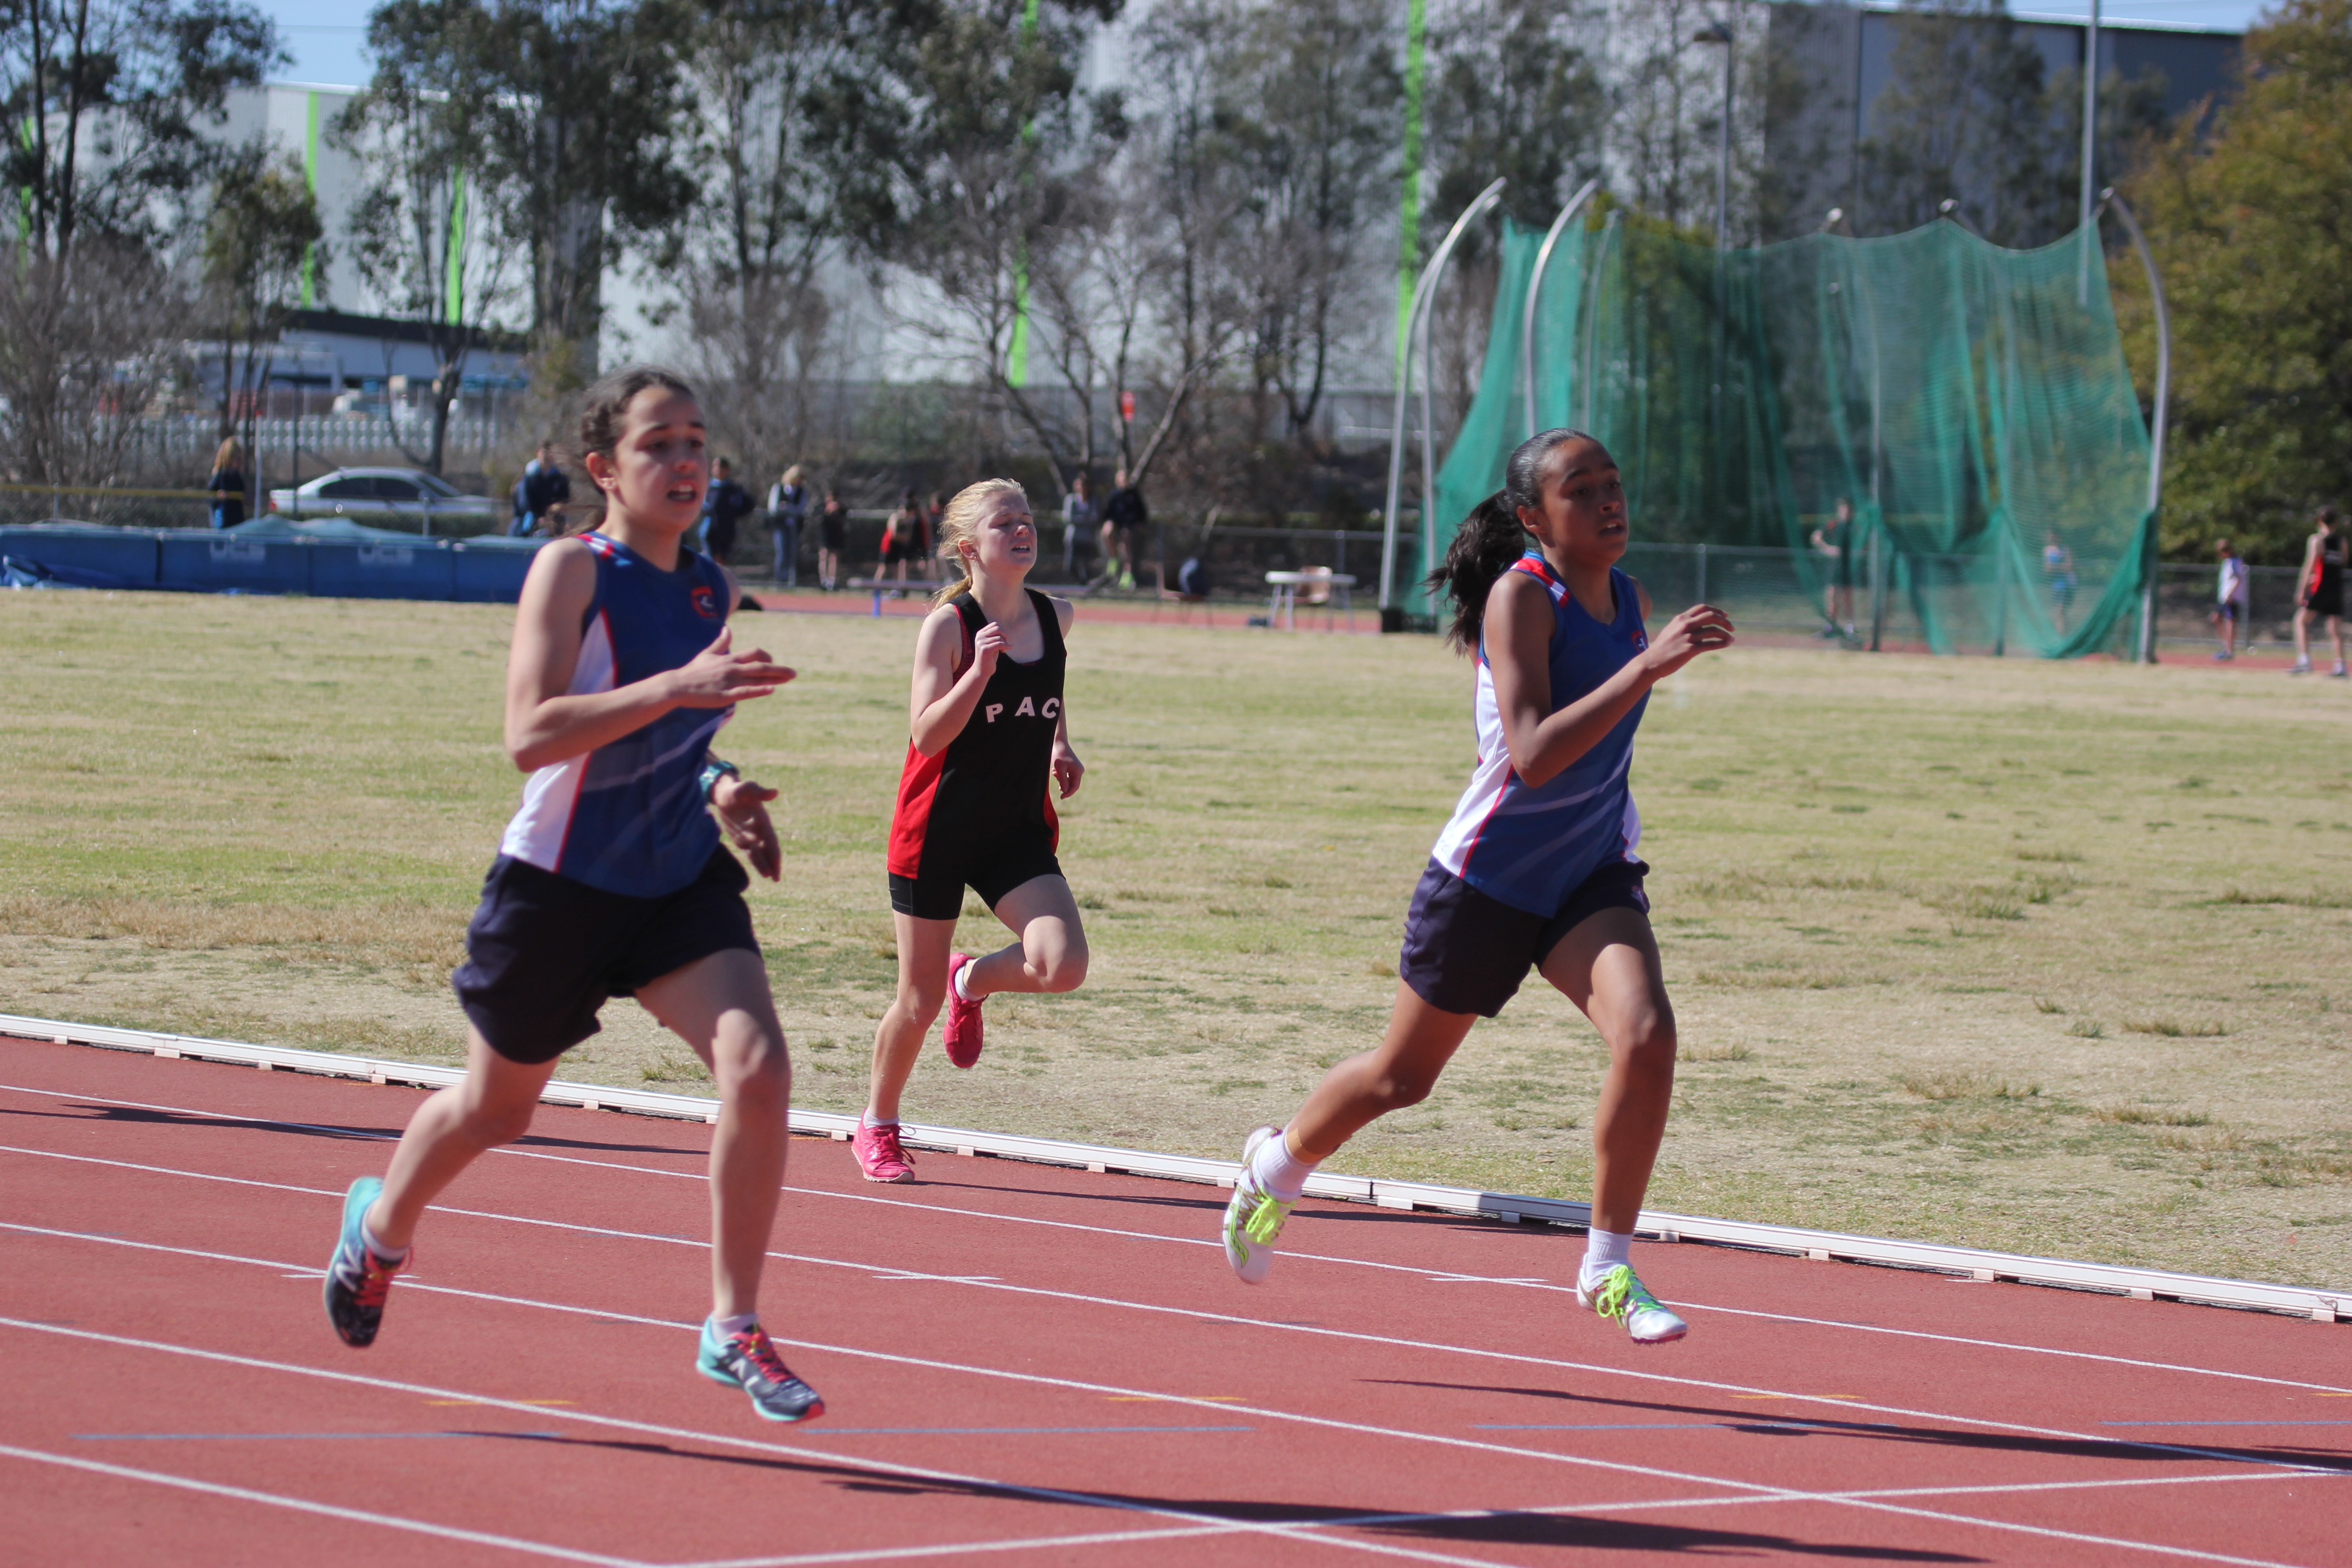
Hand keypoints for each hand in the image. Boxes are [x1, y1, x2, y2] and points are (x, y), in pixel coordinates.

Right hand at [669, 627, 794, 707]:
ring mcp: (729, 682)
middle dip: (779, 669)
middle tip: (794, 673)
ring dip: (775, 678)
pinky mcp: (725, 695)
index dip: (766, 657)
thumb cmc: (692, 672)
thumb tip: (726, 629)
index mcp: (728, 659)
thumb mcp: (707, 654)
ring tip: (789, 678)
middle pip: (760, 666)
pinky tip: (771, 689)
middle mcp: (732, 668)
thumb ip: (719, 643)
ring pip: (756, 678)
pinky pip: (745, 692)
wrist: (677, 686)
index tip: (773, 662)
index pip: (753, 653)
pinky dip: (759, 690)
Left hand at [711, 773, 781, 879]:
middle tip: (777, 878)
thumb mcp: (747, 788)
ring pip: (760, 854)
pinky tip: (762, 871)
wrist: (726, 793)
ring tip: (771, 878)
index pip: (770, 839)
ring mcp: (751, 835)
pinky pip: (750, 853)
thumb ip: (759, 792)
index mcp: (762, 820)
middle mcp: (759, 830)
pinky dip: (756, 862)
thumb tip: (774, 792)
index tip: (777, 864)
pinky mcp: (741, 838)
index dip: (773, 852)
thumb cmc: (737, 789)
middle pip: (768, 850)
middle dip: (773, 863)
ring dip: (765, 865)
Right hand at [969, 620, 1008, 681]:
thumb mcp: (991, 644)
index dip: (1002, 630)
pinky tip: (1008, 649)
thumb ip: (994, 635)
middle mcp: (979, 636)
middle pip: (997, 628)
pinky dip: (1006, 646)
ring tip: (1004, 650)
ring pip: (999, 637)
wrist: (981, 671)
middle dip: (1005, 635)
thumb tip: (1002, 628)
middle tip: (1006, 643)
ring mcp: (981, 643)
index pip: (995, 624)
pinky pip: (999, 644)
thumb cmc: (989, 658)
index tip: (1003, 639)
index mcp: (980, 633)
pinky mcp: (984, 650)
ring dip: (1005, 643)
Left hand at [1052, 744, 1084, 798]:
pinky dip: (1060, 775)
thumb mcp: (1059, 768)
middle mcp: (1079, 770)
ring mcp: (1076, 769)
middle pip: (1071, 784)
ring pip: (1068, 780)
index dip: (1068, 793)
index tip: (1061, 797)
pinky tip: (1055, 769)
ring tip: (1054, 771)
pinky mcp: (1071, 767)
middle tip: (1054, 775)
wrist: (1058, 743)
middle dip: (1062, 783)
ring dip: (1060, 778)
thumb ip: (1063, 780)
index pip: (1075, 786)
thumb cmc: (1059, 755)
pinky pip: (1066, 776)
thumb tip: (1065, 791)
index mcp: (1078, 771)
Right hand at [1640, 604, 1734, 681]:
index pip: (1702, 608)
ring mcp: (1688, 637)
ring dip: (1726, 634)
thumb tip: (1700, 627)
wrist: (1651, 662)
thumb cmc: (1661, 648)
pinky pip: (1711, 644)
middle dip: (1724, 621)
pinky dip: (1722, 643)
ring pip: (1714, 631)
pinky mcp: (1690, 649)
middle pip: (1711, 616)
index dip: (1716, 610)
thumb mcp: (1671, 631)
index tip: (1725, 615)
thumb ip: (1684, 626)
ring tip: (1731, 638)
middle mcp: (1685, 625)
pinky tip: (1727, 644)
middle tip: (1732, 627)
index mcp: (1681, 618)